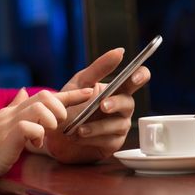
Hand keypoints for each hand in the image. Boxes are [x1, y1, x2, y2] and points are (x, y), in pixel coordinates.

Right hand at [0, 87, 92, 194]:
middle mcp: (10, 114)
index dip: (69, 95)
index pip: (42, 96)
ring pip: (39, 106)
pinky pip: (30, 127)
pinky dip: (38, 134)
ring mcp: (7, 124)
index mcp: (10, 113)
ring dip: (52, 118)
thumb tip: (22, 92)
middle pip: (44, 95)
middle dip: (63, 104)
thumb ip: (12, 111)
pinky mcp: (6, 138)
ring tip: (50, 131)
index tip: (90, 92)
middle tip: (66, 120)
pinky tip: (35, 145)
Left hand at [42, 48, 150, 162]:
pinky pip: (109, 140)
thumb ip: (99, 68)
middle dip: (116, 103)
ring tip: (80, 128)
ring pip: (118, 124)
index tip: (136, 76)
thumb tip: (120, 51)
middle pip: (129, 102)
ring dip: (99, 125)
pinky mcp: (112, 143)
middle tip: (103, 105)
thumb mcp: (80, 83)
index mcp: (116, 89)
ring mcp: (118, 126)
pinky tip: (79, 136)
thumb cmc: (69, 104)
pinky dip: (93, 138)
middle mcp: (121, 107)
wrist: (53, 132)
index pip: (136, 79)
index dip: (141, 76)